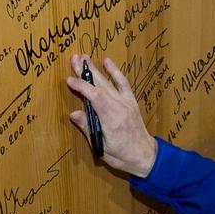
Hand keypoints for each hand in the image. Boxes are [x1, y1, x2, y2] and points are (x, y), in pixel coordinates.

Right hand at [65, 54, 158, 177]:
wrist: (145, 156)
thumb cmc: (122, 156)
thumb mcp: (101, 147)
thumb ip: (88, 128)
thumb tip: (74, 114)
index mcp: (111, 120)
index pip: (94, 97)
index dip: (81, 86)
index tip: (69, 80)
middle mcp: (120, 108)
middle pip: (100, 85)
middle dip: (85, 71)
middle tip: (74, 58)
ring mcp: (126, 103)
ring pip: (109, 82)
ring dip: (95, 69)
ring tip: (84, 56)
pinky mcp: (131, 102)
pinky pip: (123, 83)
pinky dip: (115, 72)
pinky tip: (107, 61)